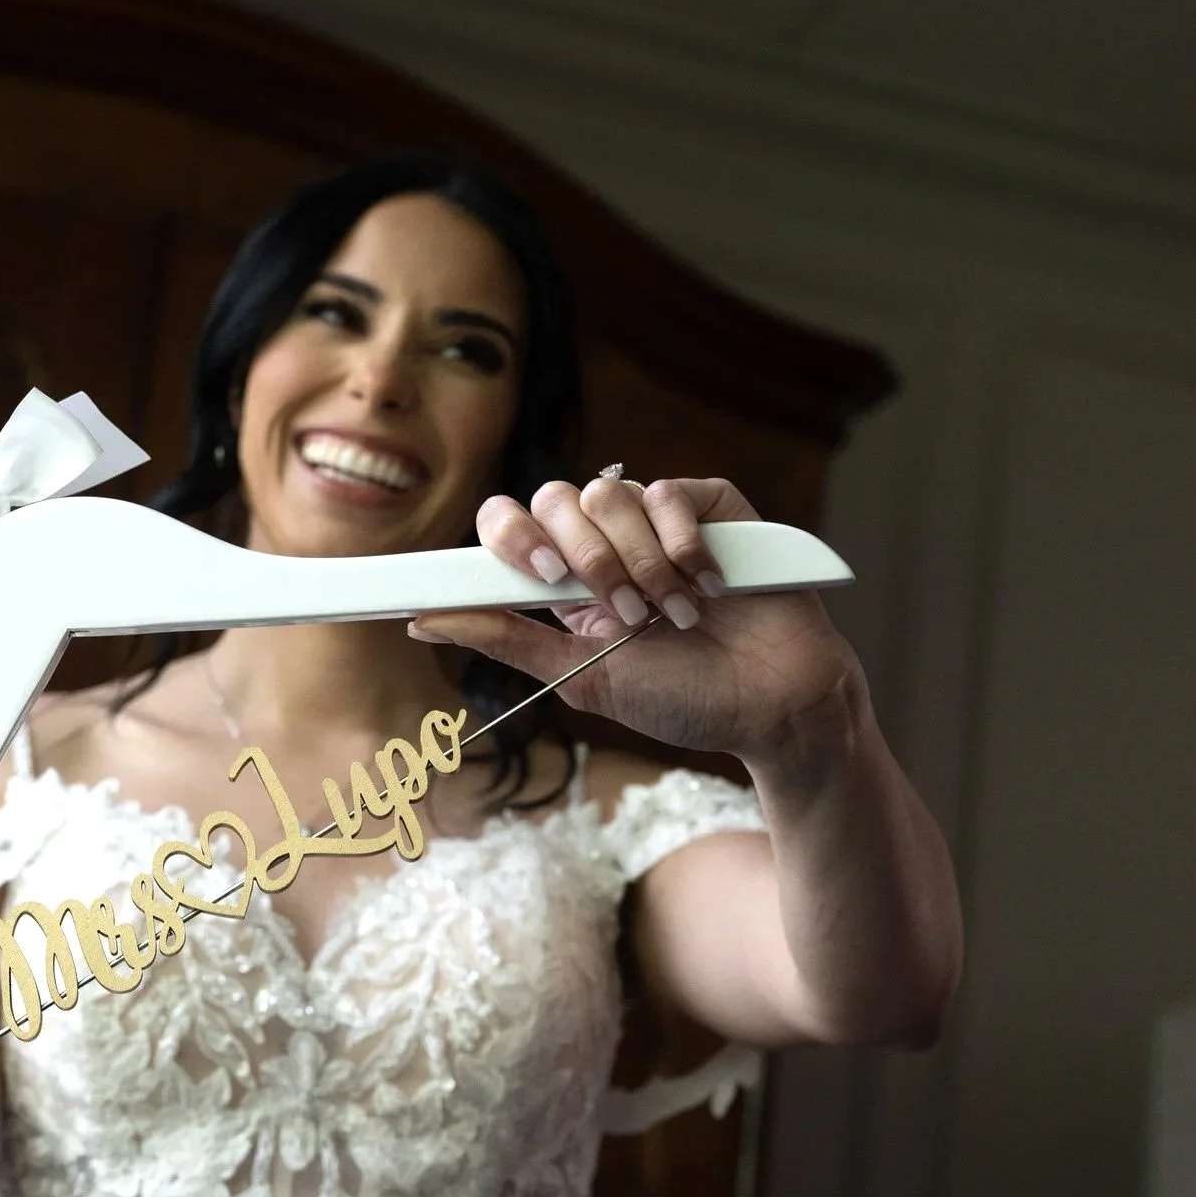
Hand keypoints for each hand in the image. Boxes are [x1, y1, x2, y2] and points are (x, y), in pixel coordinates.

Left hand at [415, 475, 860, 762]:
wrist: (774, 705)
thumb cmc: (683, 699)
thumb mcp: (583, 677)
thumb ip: (507, 641)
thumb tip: (421, 621)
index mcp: (565, 582)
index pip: (510, 524)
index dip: (510, 537)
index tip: (536, 572)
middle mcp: (605, 542)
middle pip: (555, 498)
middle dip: (587, 560)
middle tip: (624, 613)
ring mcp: (656, 520)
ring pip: (609, 493)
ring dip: (641, 564)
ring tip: (676, 614)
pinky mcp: (709, 506)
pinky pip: (668, 491)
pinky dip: (684, 542)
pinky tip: (711, 585)